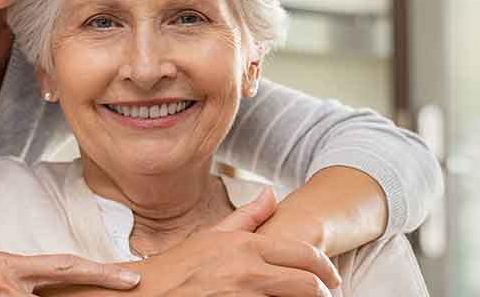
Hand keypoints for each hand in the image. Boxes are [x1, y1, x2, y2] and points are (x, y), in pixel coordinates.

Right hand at [128, 189, 340, 296]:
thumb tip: (272, 193)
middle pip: (308, 284)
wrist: (147, 294)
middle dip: (324, 292)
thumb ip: (248, 217)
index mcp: (246, 247)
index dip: (326, 269)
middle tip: (327, 296)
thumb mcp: (212, 236)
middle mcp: (249, 272)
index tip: (333, 277)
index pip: (303, 255)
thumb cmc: (179, 266)